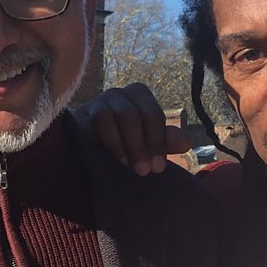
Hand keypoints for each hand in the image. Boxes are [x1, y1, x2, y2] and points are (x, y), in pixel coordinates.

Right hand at [77, 83, 192, 174]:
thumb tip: (186, 143)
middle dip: (140, 145)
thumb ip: (166, 141)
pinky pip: (93, 123)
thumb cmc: (127, 141)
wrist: (91, 145)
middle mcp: (119, 94)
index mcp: (140, 95)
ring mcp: (98, 102)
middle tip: (144, 171)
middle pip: (132, 114)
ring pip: (110, 116)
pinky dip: (104, 141)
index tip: (158, 168)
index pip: (152, 114)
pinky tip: (110, 157)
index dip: (157, 142)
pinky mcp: (80, 116)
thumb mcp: (149, 142)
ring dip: (122, 144)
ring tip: (127, 165)